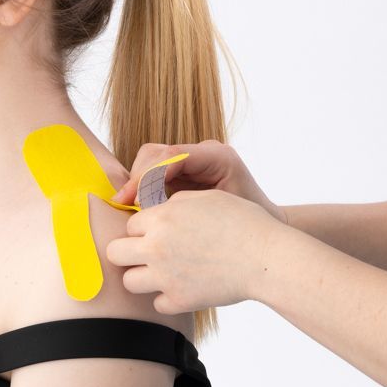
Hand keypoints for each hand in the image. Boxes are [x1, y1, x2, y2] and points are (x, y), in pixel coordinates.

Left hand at [106, 188, 284, 313]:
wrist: (266, 257)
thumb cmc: (242, 222)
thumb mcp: (206, 199)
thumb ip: (174, 204)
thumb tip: (155, 212)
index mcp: (162, 218)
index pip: (129, 225)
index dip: (144, 229)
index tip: (159, 234)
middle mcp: (157, 247)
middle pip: (115, 253)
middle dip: (129, 252)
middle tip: (148, 254)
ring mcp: (166, 276)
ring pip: (129, 282)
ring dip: (143, 277)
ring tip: (163, 273)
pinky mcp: (180, 300)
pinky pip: (157, 303)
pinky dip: (168, 298)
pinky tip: (184, 288)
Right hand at [111, 140, 286, 223]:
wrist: (262, 233)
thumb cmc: (248, 228)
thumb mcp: (220, 218)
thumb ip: (188, 210)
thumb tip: (149, 214)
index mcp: (218, 157)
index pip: (173, 155)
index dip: (149, 175)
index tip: (134, 200)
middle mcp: (203, 153)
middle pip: (157, 152)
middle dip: (138, 177)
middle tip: (123, 203)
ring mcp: (192, 160)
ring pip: (151, 159)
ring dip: (137, 181)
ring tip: (127, 206)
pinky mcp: (183, 172)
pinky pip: (154, 172)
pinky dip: (142, 187)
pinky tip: (135, 206)